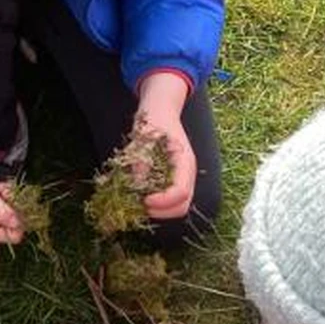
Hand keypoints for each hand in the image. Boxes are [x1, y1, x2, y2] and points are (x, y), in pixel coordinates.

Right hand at [0, 148, 21, 244]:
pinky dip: (4, 190)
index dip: (20, 222)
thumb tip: (20, 224)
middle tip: (1, 194)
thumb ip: (4, 214)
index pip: (13, 237)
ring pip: (11, 208)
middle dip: (13, 205)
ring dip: (8, 195)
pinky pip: (5, 199)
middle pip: (14, 222)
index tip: (16, 206)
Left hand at [132, 71, 196, 219]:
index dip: (162, 201)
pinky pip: (170, 202)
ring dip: (158, 210)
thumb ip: (141, 163)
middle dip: (161, 211)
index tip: (144, 200)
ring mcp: (182, 179)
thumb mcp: (143, 139)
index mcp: (185, 162)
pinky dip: (157, 206)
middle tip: (140, 204)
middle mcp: (187, 174)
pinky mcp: (173, 182)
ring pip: (177, 207)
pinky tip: (141, 196)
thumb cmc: (153, 121)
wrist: (160, 111)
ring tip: (139, 201)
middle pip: (182, 206)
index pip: (181, 192)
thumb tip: (137, 188)